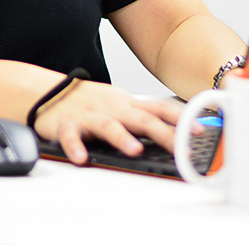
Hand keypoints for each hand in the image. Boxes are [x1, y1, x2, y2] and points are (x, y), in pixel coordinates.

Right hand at [32, 79, 186, 164]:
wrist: (48, 91)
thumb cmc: (88, 102)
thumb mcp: (119, 105)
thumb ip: (142, 118)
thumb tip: (175, 134)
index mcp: (126, 103)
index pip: (159, 107)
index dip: (180, 118)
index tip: (200, 130)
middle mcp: (112, 108)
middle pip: (141, 118)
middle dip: (163, 133)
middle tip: (181, 147)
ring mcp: (89, 116)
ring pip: (108, 125)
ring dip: (122, 137)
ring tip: (135, 150)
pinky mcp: (67, 125)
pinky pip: (71, 136)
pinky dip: (75, 146)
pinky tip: (81, 157)